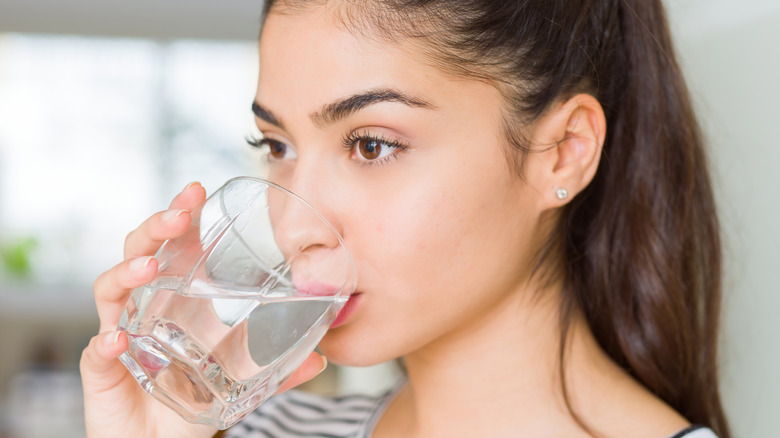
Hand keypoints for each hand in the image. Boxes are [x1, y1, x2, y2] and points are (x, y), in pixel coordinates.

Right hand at [80, 182, 328, 437]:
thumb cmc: (191, 399)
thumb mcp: (242, 380)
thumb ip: (278, 368)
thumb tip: (323, 356)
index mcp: (175, 299)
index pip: (173, 247)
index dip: (180, 216)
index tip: (197, 191)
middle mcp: (143, 307)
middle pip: (139, 253)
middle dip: (155, 228)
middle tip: (178, 216)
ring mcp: (120, 333)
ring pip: (110, 289)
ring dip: (128, 272)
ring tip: (150, 268)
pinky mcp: (103, 369)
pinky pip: (97, 351)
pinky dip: (105, 343)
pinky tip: (119, 340)